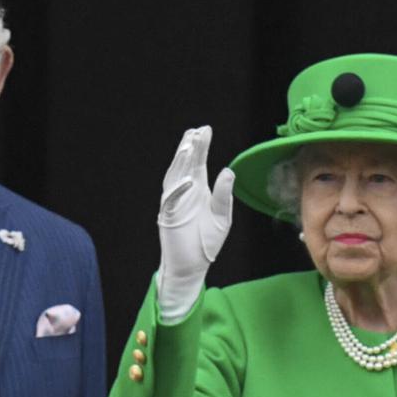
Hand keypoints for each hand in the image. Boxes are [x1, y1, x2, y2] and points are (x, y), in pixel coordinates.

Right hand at [156, 126, 236, 322]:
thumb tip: (228, 171)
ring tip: (188, 146)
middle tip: (196, 131)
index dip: (201, 147)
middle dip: (190, 148)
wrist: (192, 266)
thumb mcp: (222, 217)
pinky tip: (189, 180)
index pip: (198, 163)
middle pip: (186, 165)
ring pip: (175, 177)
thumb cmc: (206, 242)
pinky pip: (172, 200)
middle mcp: (185, 192)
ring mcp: (174, 203)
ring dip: (181, 162)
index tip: (205, 130)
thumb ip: (223, 195)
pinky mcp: (168, 217)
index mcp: (198, 190)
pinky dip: (179, 190)